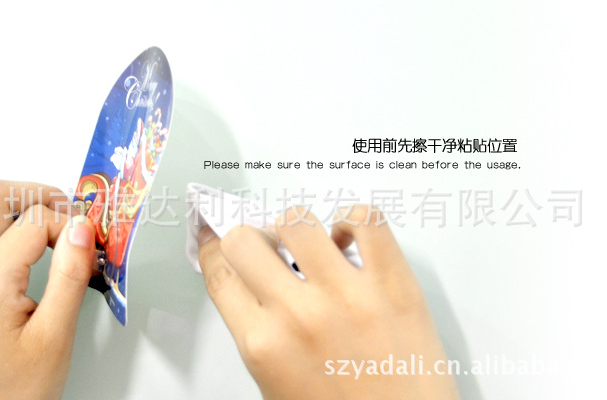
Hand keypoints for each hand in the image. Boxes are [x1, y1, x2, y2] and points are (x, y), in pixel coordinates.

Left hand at [0, 180, 96, 399]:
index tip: (90, 246)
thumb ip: (70, 276)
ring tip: (53, 223)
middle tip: (70, 214)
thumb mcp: (55, 336)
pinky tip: (33, 242)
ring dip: (17, 204)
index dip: (69, 225)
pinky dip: (6, 223)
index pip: (32, 222)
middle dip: (37, 194)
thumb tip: (80, 228)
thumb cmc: (14, 389)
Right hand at [198, 205, 459, 398]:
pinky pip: (368, 221)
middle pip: (245, 240)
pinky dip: (354, 220)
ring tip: (310, 244)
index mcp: (264, 345)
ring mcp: (348, 294)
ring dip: (296, 228)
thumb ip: (258, 332)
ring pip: (298, 220)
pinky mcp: (394, 284)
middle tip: (265, 246)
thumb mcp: (276, 383)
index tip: (216, 238)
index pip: (219, 272)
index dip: (212, 247)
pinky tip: (349, 239)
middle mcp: (299, 315)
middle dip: (249, 239)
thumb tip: (251, 284)